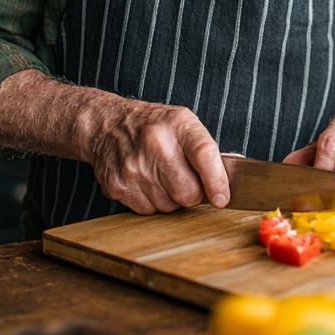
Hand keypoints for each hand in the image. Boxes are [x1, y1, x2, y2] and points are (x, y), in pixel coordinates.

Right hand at [79, 98, 229, 215]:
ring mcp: (134, 166)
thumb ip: (206, 151)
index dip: (216, 181)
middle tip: (187, 181)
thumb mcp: (183, 124)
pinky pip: (148, 211)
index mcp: (179, 125)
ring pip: (169, 206)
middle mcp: (156, 144)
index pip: (204, 155)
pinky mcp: (118, 186)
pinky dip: (151, 202)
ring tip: (161, 176)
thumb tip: (228, 184)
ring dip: (171, 199)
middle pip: (188, 192)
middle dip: (193, 194)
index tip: (222, 199)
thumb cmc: (154, 126)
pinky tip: (145, 182)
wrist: (106, 124)